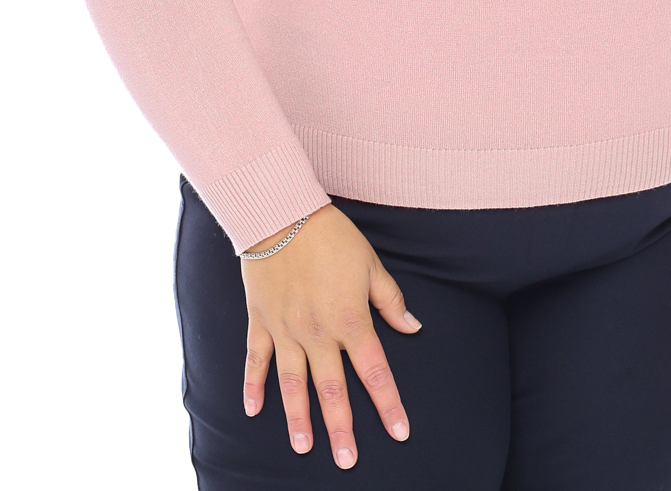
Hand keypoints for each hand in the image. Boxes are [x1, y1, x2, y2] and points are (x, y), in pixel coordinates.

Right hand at [240, 203, 421, 469]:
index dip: (388, 404)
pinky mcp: (261, 321)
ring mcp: (286, 331)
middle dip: (341, 428)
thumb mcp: (371, 264)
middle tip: (347, 461)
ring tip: (304, 448)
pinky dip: (252, 386)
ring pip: (293, 385)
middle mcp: (317, 333)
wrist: (282, 214)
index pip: (374, 371)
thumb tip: (413, 327)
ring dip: (298, 419)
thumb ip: (390, 300)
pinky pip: (255, 361)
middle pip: (332, 390)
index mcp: (350, 320)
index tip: (399, 431)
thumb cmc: (331, 236)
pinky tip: (252, 411)